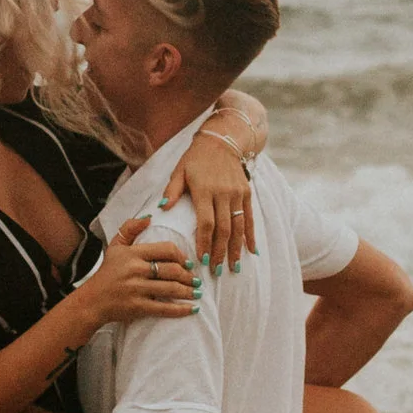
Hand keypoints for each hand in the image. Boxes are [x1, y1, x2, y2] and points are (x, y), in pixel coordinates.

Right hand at [78, 213, 200, 331]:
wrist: (91, 301)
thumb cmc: (106, 273)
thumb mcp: (115, 247)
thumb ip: (130, 228)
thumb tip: (149, 217)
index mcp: (133, 253)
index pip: (166, 250)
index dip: (182, 257)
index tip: (188, 263)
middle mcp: (135, 270)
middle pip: (172, 270)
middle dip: (189, 276)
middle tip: (196, 280)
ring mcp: (136, 289)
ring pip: (171, 289)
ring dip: (189, 292)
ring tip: (197, 293)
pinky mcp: (137, 307)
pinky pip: (165, 308)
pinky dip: (181, 310)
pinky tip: (192, 309)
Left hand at [164, 128, 255, 270]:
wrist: (222, 141)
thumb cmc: (195, 158)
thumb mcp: (179, 170)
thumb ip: (172, 190)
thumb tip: (162, 209)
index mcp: (204, 190)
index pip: (205, 222)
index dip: (204, 242)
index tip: (201, 260)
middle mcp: (223, 193)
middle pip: (223, 228)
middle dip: (220, 252)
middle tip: (217, 271)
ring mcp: (237, 193)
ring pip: (238, 226)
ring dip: (236, 248)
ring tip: (234, 267)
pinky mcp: (246, 192)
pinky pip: (249, 217)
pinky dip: (251, 235)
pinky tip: (251, 251)